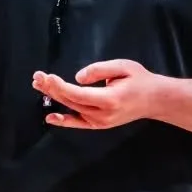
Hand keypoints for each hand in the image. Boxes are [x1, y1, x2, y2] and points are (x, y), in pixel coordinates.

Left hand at [33, 59, 162, 130]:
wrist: (155, 100)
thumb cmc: (140, 80)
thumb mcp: (122, 67)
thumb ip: (99, 70)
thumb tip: (77, 78)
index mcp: (108, 99)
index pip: (76, 94)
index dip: (58, 86)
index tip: (46, 76)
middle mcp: (101, 114)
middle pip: (71, 101)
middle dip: (52, 88)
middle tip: (37, 77)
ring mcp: (100, 122)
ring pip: (72, 109)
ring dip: (54, 97)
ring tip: (39, 85)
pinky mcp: (100, 125)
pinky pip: (79, 123)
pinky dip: (64, 120)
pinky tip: (50, 117)